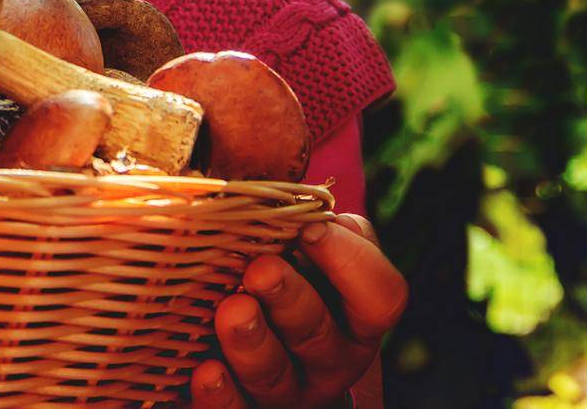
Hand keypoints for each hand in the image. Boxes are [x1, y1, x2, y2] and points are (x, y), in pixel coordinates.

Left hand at [187, 212, 407, 407]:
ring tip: (231, 311)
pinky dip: (222, 395)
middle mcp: (329, 360)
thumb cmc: (277, 281)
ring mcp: (289, 393)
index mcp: (354, 316)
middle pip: (320, 336)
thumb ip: (307, 224)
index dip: (351, 262)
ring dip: (252, 343)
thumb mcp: (302, 253)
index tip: (310, 228)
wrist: (248, 360)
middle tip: (260, 270)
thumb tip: (296, 197)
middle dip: (291, 299)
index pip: (380, 296)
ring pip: (277, 376)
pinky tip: (206, 372)